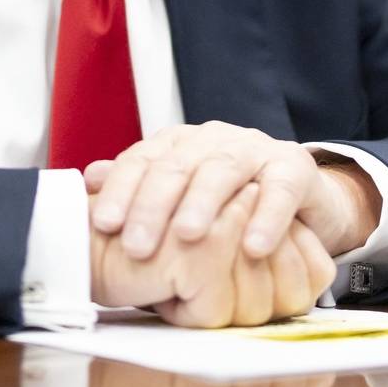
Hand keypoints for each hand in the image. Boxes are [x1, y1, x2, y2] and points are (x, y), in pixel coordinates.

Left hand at [84, 123, 382, 261]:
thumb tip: (88, 180)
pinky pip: (280, 190)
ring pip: (223, 170)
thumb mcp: (179, 196)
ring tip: (187, 236)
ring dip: (203, 204)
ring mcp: (255, 149)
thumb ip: (137, 188)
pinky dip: (267, 217)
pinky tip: (253, 246)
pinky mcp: (295, 167)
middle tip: (137, 246)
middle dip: (153, 206)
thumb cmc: (228, 202)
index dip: (121, 191)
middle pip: (177, 166)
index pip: (142, 161)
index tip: (103, 225)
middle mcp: (213, 139)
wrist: (299, 199)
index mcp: (179, 144)